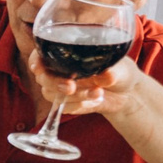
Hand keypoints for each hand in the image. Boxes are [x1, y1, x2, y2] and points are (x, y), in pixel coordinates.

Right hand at [27, 52, 141, 119]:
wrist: (127, 94)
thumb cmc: (122, 72)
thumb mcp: (121, 68)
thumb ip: (113, 71)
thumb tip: (107, 75)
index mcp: (66, 54)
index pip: (40, 55)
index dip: (35, 61)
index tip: (39, 68)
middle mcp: (59, 71)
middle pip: (43, 77)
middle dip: (55, 83)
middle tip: (71, 87)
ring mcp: (61, 88)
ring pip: (52, 94)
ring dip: (74, 96)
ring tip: (97, 93)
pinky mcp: (67, 104)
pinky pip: (64, 107)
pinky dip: (80, 106)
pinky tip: (96, 100)